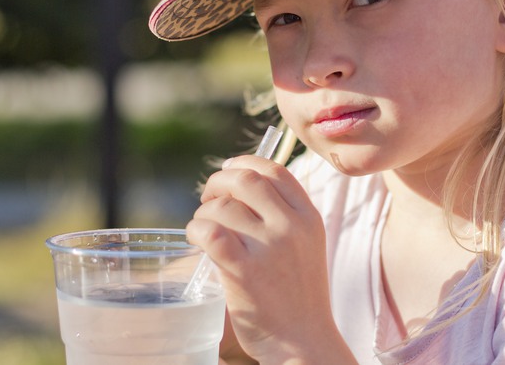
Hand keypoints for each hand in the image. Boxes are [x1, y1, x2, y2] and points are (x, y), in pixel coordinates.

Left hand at [188, 156, 344, 362]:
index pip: (275, 170)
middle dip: (218, 182)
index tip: (229, 170)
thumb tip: (241, 185)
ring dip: (204, 212)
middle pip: (246, 179)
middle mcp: (291, 227)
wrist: (304, 341)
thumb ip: (284, 215)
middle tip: (208, 198)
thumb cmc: (299, 295)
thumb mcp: (306, 245)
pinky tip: (195, 238)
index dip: (245, 163)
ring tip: (203, 228)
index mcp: (309, 217)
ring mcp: (269, 247)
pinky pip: (211, 232)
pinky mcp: (244, 271)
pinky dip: (196, 229)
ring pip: (223, 207)